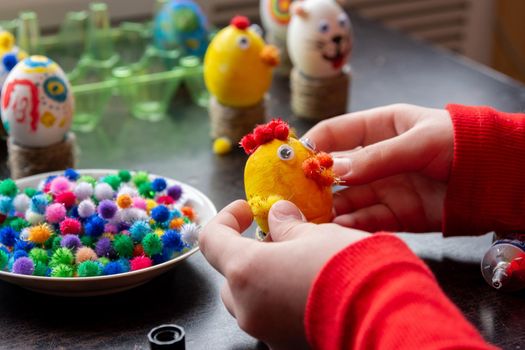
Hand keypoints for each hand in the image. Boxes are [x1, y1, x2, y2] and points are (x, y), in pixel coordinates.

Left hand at [199, 200, 368, 348]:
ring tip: (296, 263)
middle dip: (247, 254)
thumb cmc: (348, 269)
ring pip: (249, 301)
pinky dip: (280, 301)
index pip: (212, 240)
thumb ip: (288, 226)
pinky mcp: (286, 346)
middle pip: (229, 276)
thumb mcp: (316, 234)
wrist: (385, 316)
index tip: (247, 210)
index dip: (226, 218)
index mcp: (246, 271)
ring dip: (263, 279)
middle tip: (276, 238)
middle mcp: (248, 308)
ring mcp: (266, 332)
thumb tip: (278, 217)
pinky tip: (309, 288)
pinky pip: (272, 319)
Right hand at [303, 104, 452, 232]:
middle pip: (334, 172)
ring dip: (327, 209)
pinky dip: (349, 226)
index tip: (290, 160)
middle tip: (290, 197)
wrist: (500, 178)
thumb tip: (334, 170)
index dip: (311, 145)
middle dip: (312, 184)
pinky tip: (333, 231)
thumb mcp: (419, 141)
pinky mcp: (395, 214)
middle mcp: (376, 160)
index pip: (335, 133)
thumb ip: (378, 157)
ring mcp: (385, 187)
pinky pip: (366, 220)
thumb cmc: (462, 143)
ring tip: (305, 220)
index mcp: (379, 128)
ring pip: (346, 199)